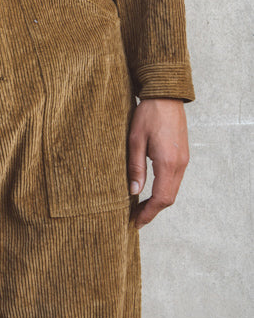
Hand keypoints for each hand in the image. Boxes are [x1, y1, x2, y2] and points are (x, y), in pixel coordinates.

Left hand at [127, 98, 189, 228]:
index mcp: (168, 163)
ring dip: (158, 201)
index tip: (136, 222)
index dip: (149, 213)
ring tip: (141, 207)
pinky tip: (151, 191)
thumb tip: (134, 192)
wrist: (166, 95)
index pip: (161, 198)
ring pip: (173, 190)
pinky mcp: (182, 155)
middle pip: (169, 198)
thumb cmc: (148, 115)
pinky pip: (175, 180)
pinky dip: (163, 190)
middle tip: (136, 218)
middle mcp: (180, 165)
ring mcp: (183, 160)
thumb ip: (135, 168)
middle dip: (153, 211)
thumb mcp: (135, 141)